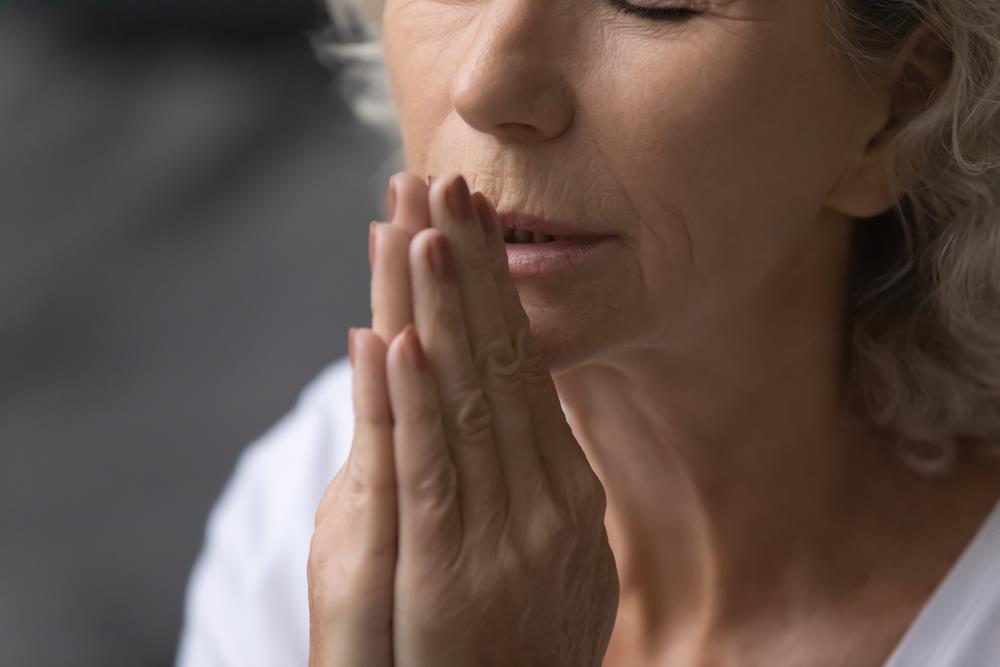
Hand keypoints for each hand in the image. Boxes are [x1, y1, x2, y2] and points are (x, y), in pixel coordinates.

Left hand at [309, 172, 619, 666]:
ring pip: (467, 398)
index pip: (527, 368)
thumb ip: (539, 484)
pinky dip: (417, 401)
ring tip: (421, 227)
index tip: (474, 222)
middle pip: (505, 362)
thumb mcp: (554, 560)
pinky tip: (400, 339)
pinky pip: (434, 469)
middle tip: (451, 183)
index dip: (498, 290)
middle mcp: (547, 500)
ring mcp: (506, 533)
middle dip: (475, 269)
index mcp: (567, 491)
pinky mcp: (451, 569)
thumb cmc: (523, 649)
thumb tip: (521, 414)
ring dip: (441, 309)